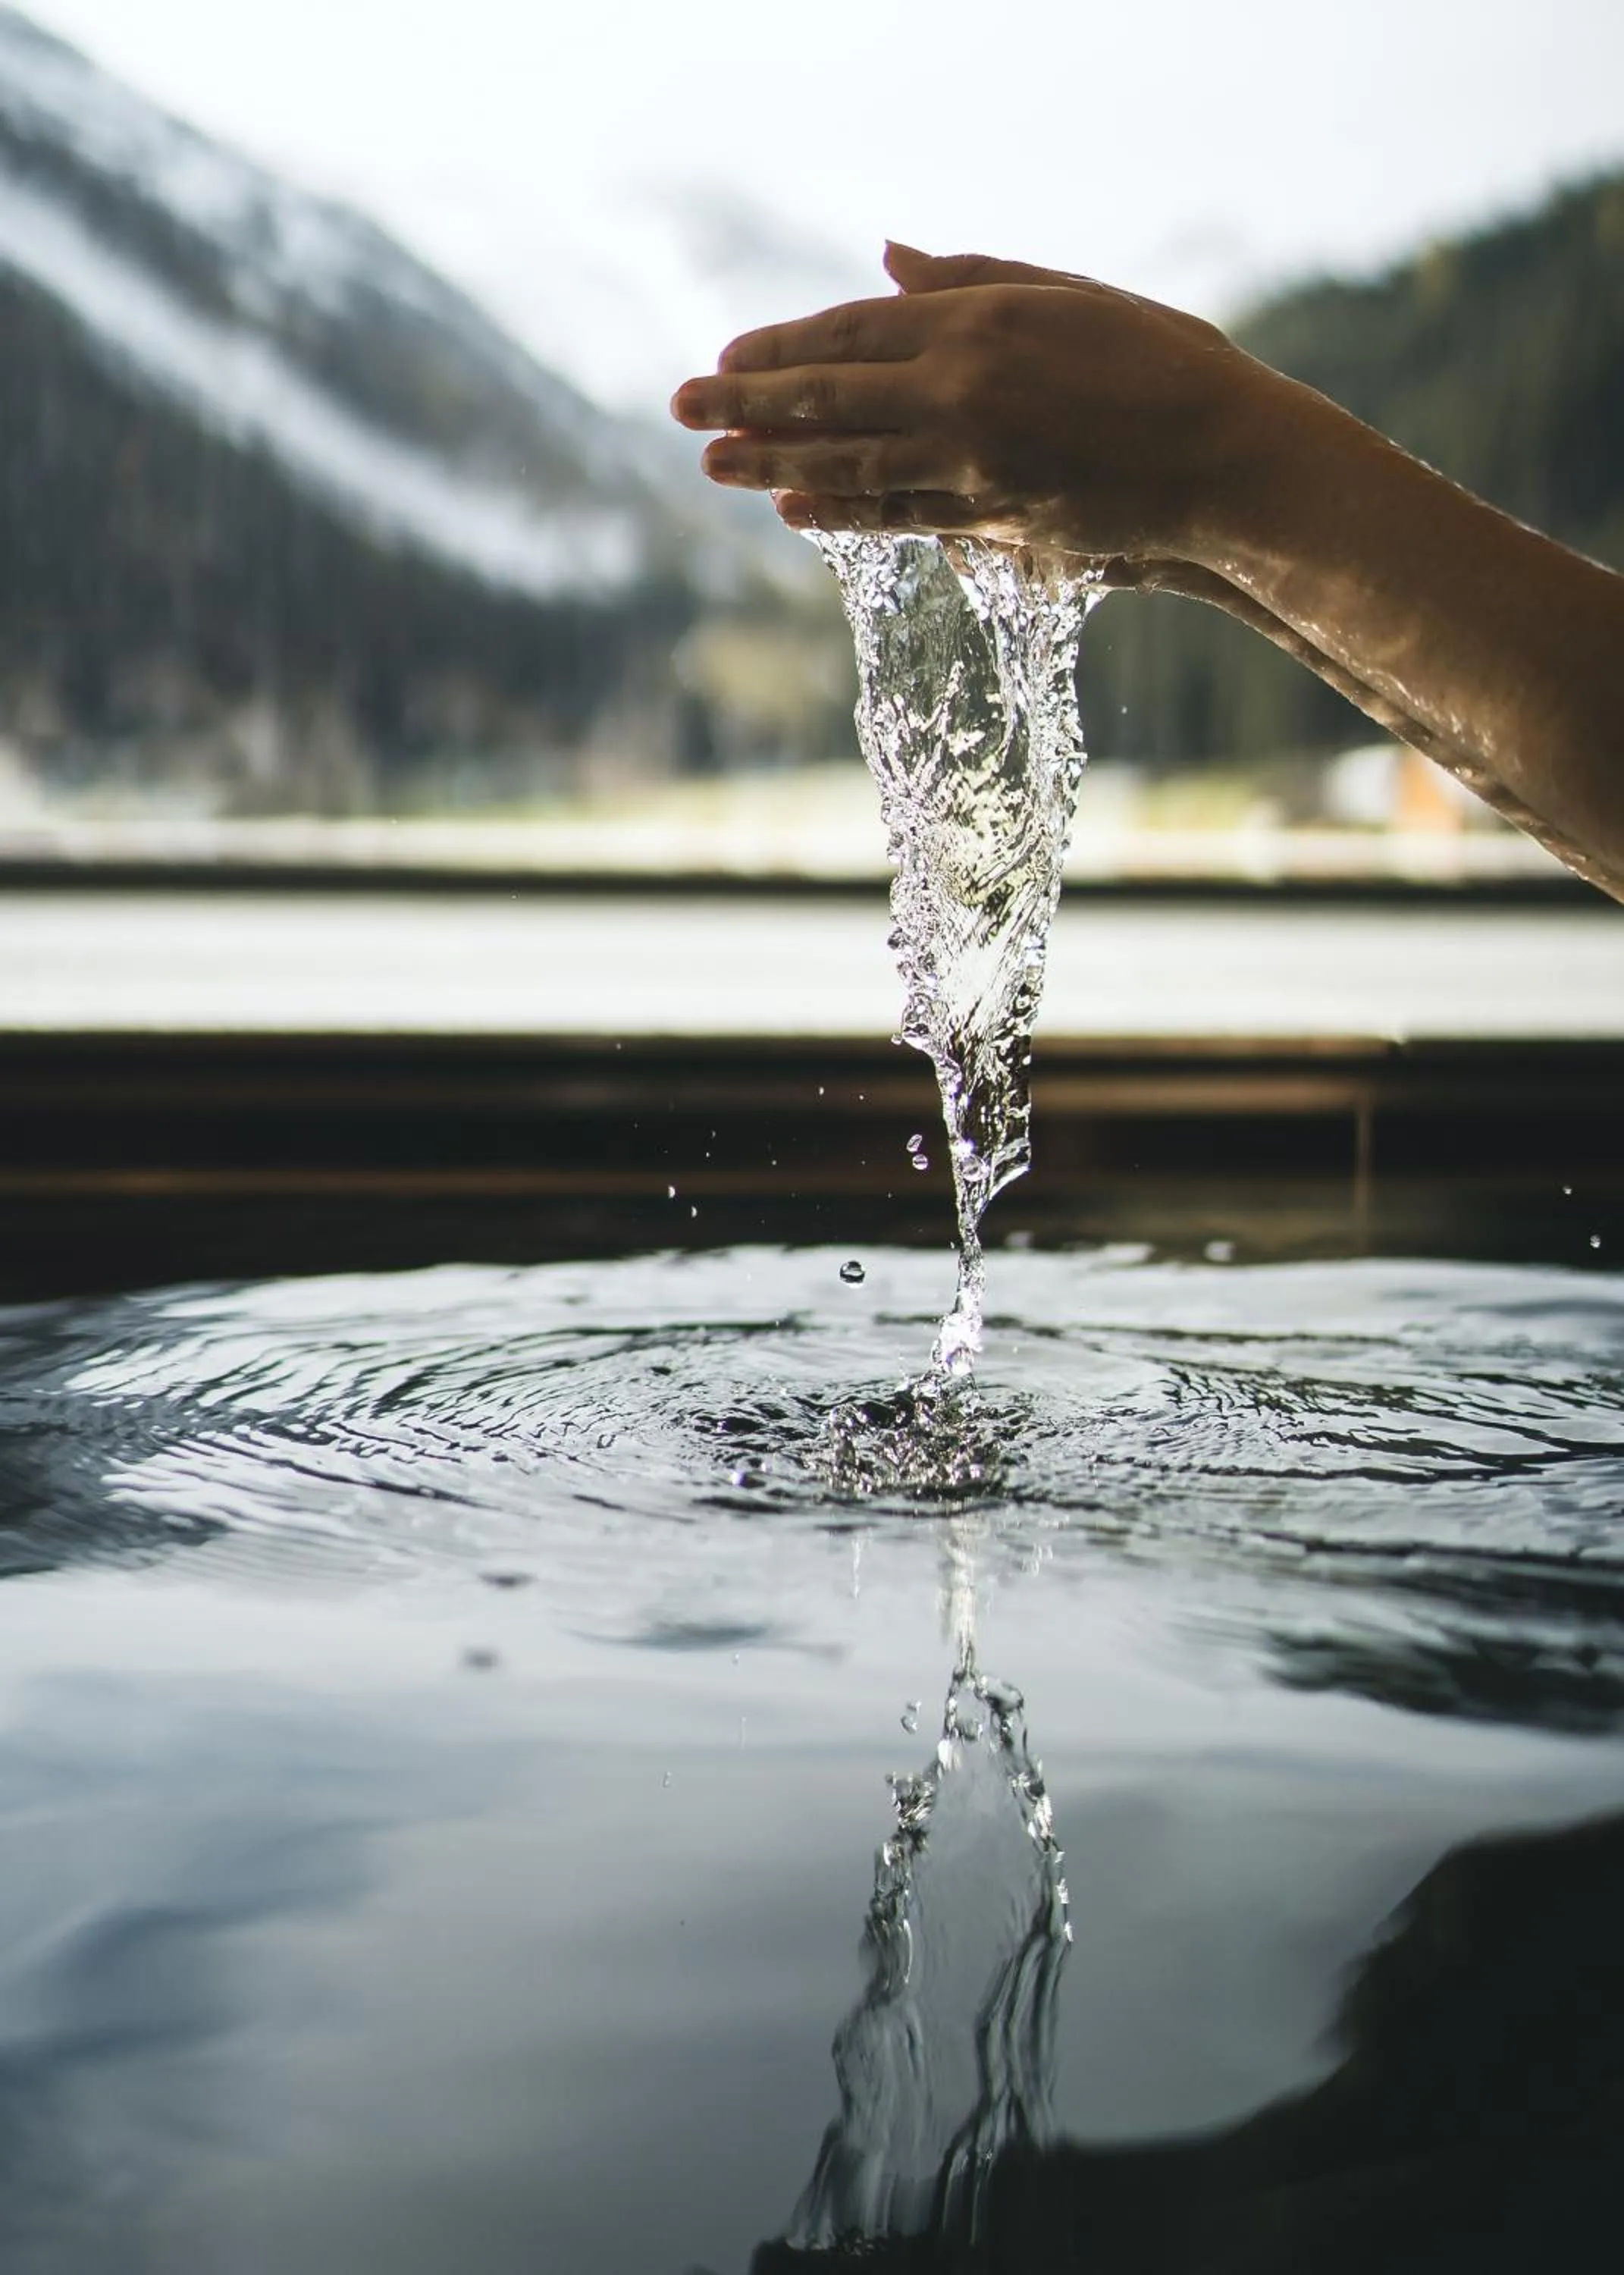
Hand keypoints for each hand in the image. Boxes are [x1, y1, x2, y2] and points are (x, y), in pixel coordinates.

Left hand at [671, 242, 1278, 568]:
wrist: (1225, 458)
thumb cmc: (1160, 364)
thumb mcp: (1067, 296)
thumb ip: (971, 278)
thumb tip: (889, 259)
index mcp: (980, 321)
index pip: (853, 330)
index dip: (784, 348)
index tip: (728, 358)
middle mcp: (964, 387)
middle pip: (832, 392)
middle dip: (750, 403)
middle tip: (682, 410)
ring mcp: (974, 458)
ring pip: (851, 458)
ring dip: (774, 463)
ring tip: (713, 465)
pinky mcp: (993, 516)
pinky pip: (900, 512)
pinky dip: (842, 511)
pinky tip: (793, 510)